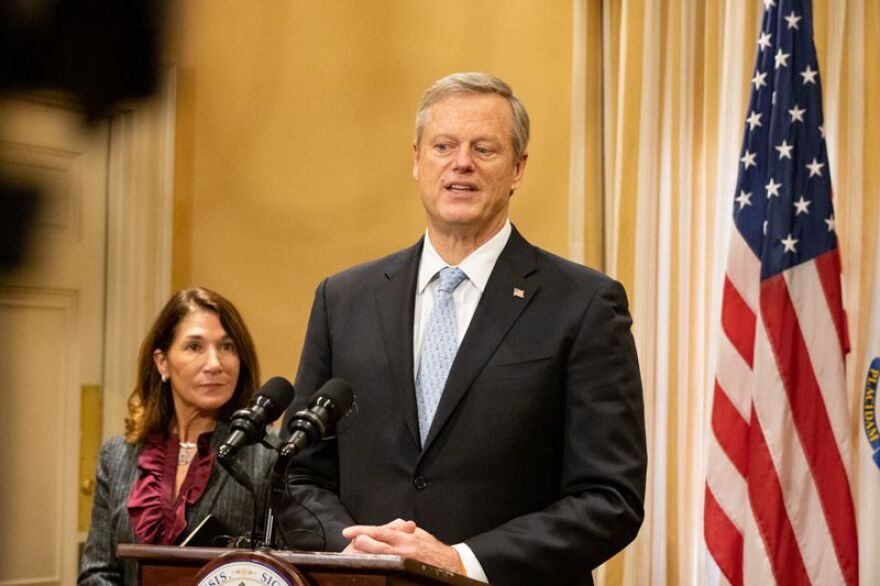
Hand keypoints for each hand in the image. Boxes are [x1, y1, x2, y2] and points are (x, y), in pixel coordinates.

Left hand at [341, 518, 462, 573]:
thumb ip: (403, 529)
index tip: (347, 531)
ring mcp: (401, 565)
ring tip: (356, 554)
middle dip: (358, 544)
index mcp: (405, 538)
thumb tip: (392, 525)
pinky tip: (369, 565)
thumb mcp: (420, 534)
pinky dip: (374, 565)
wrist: (452, 566)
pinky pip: (384, 568)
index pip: (378, 532)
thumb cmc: (435, 550)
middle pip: (371, 547)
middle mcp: (401, 552)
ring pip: (374, 559)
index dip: (361, 531)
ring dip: (363, 555)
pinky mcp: (403, 574)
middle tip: (350, 543)